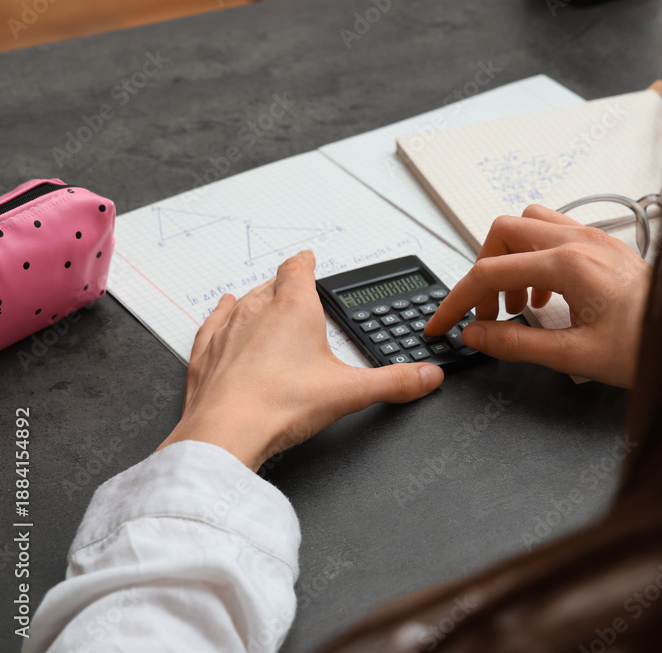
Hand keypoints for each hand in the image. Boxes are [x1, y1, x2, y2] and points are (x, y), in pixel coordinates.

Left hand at [158, 251, 444, 470]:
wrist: (226, 430)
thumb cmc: (281, 404)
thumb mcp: (350, 393)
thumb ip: (394, 382)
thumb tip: (426, 376)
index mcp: (294, 310)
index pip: (299, 270)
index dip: (306, 263)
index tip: (309, 259)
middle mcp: (257, 311)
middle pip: (272, 285)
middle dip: (284, 284)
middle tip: (294, 287)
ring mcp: (228, 331)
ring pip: (242, 301)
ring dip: (255, 299)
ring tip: (264, 300)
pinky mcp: (206, 354)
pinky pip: (213, 323)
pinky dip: (220, 316)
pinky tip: (222, 312)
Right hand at [424, 205, 651, 387]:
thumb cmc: (650, 346)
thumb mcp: (575, 356)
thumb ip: (517, 344)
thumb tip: (476, 334)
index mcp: (569, 264)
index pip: (489, 273)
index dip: (457, 300)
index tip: (442, 323)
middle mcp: (579, 240)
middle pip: (503, 231)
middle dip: (482, 271)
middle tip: (485, 312)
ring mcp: (594, 237)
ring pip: (528, 223)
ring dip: (509, 259)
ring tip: (516, 305)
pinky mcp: (604, 244)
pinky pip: (554, 232)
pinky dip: (534, 258)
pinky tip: (545, 296)